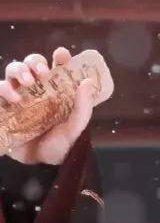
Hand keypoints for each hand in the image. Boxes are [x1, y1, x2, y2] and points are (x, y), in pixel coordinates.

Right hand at [0, 46, 95, 164]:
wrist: (42, 167)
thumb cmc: (61, 146)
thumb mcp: (75, 128)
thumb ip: (82, 107)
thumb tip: (88, 81)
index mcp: (57, 90)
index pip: (57, 66)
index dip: (59, 56)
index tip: (62, 56)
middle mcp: (37, 89)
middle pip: (30, 63)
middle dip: (34, 61)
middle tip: (42, 72)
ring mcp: (19, 96)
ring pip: (12, 71)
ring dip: (18, 71)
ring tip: (28, 84)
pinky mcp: (4, 107)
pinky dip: (3, 89)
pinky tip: (14, 99)